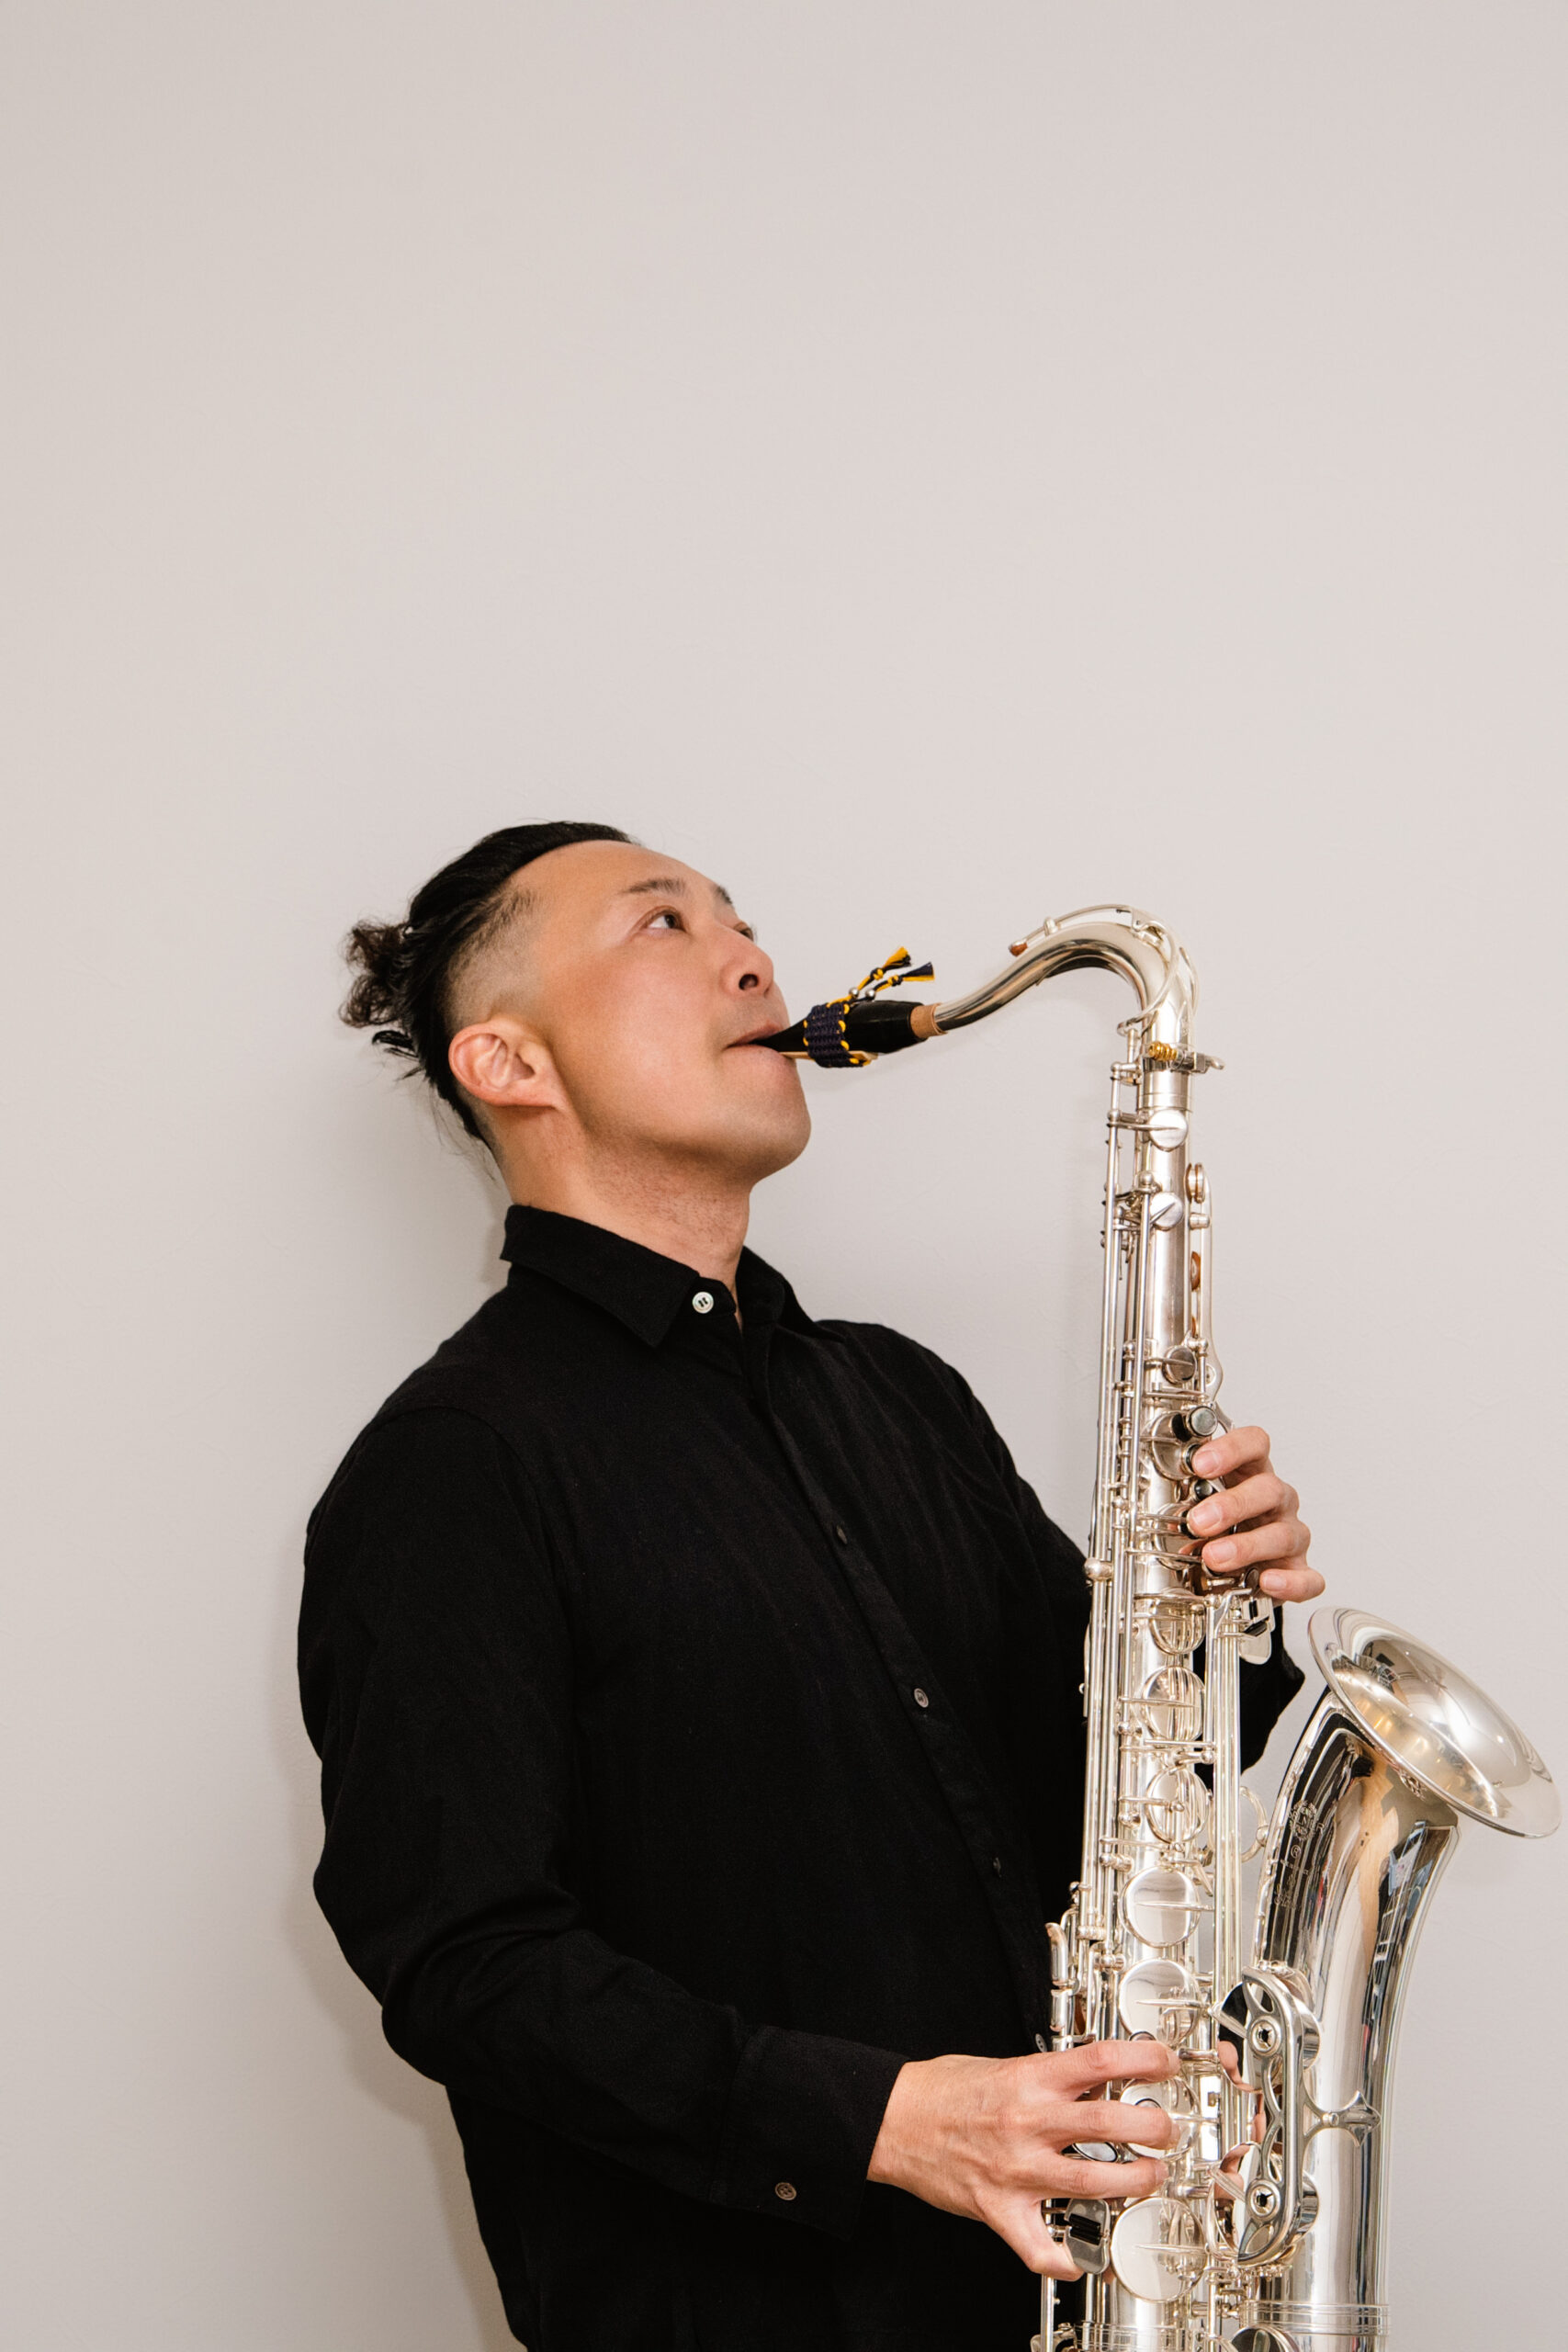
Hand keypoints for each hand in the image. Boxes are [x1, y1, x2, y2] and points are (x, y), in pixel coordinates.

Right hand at [867, 2039, 1177, 2276]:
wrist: (893, 2118)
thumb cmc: (944, 2090)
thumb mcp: (1004, 2064)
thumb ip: (1051, 2075)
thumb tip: (1100, 2078)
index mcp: (1029, 2078)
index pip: (1101, 2060)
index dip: (1145, 2059)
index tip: (1167, 2063)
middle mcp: (1027, 2121)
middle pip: (1109, 2121)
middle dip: (1154, 2127)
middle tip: (1168, 2130)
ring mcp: (1016, 2169)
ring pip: (1092, 2180)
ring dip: (1135, 2183)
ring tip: (1150, 2179)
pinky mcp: (999, 2208)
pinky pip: (1039, 2246)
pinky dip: (1067, 2259)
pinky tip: (1084, 2257)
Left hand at [1183, 1425, 1321, 1604]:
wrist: (1236, 1574)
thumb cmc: (1218, 1530)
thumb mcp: (1197, 1506)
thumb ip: (1182, 1499)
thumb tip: (1152, 1503)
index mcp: (1250, 1475)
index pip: (1254, 1445)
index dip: (1231, 1449)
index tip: (1200, 1464)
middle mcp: (1275, 1502)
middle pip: (1269, 1489)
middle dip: (1233, 1505)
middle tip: (1200, 1522)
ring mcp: (1289, 1536)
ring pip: (1284, 1534)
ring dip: (1247, 1546)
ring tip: (1214, 1558)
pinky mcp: (1298, 1572)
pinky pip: (1307, 1579)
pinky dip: (1290, 1582)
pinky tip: (1268, 1581)